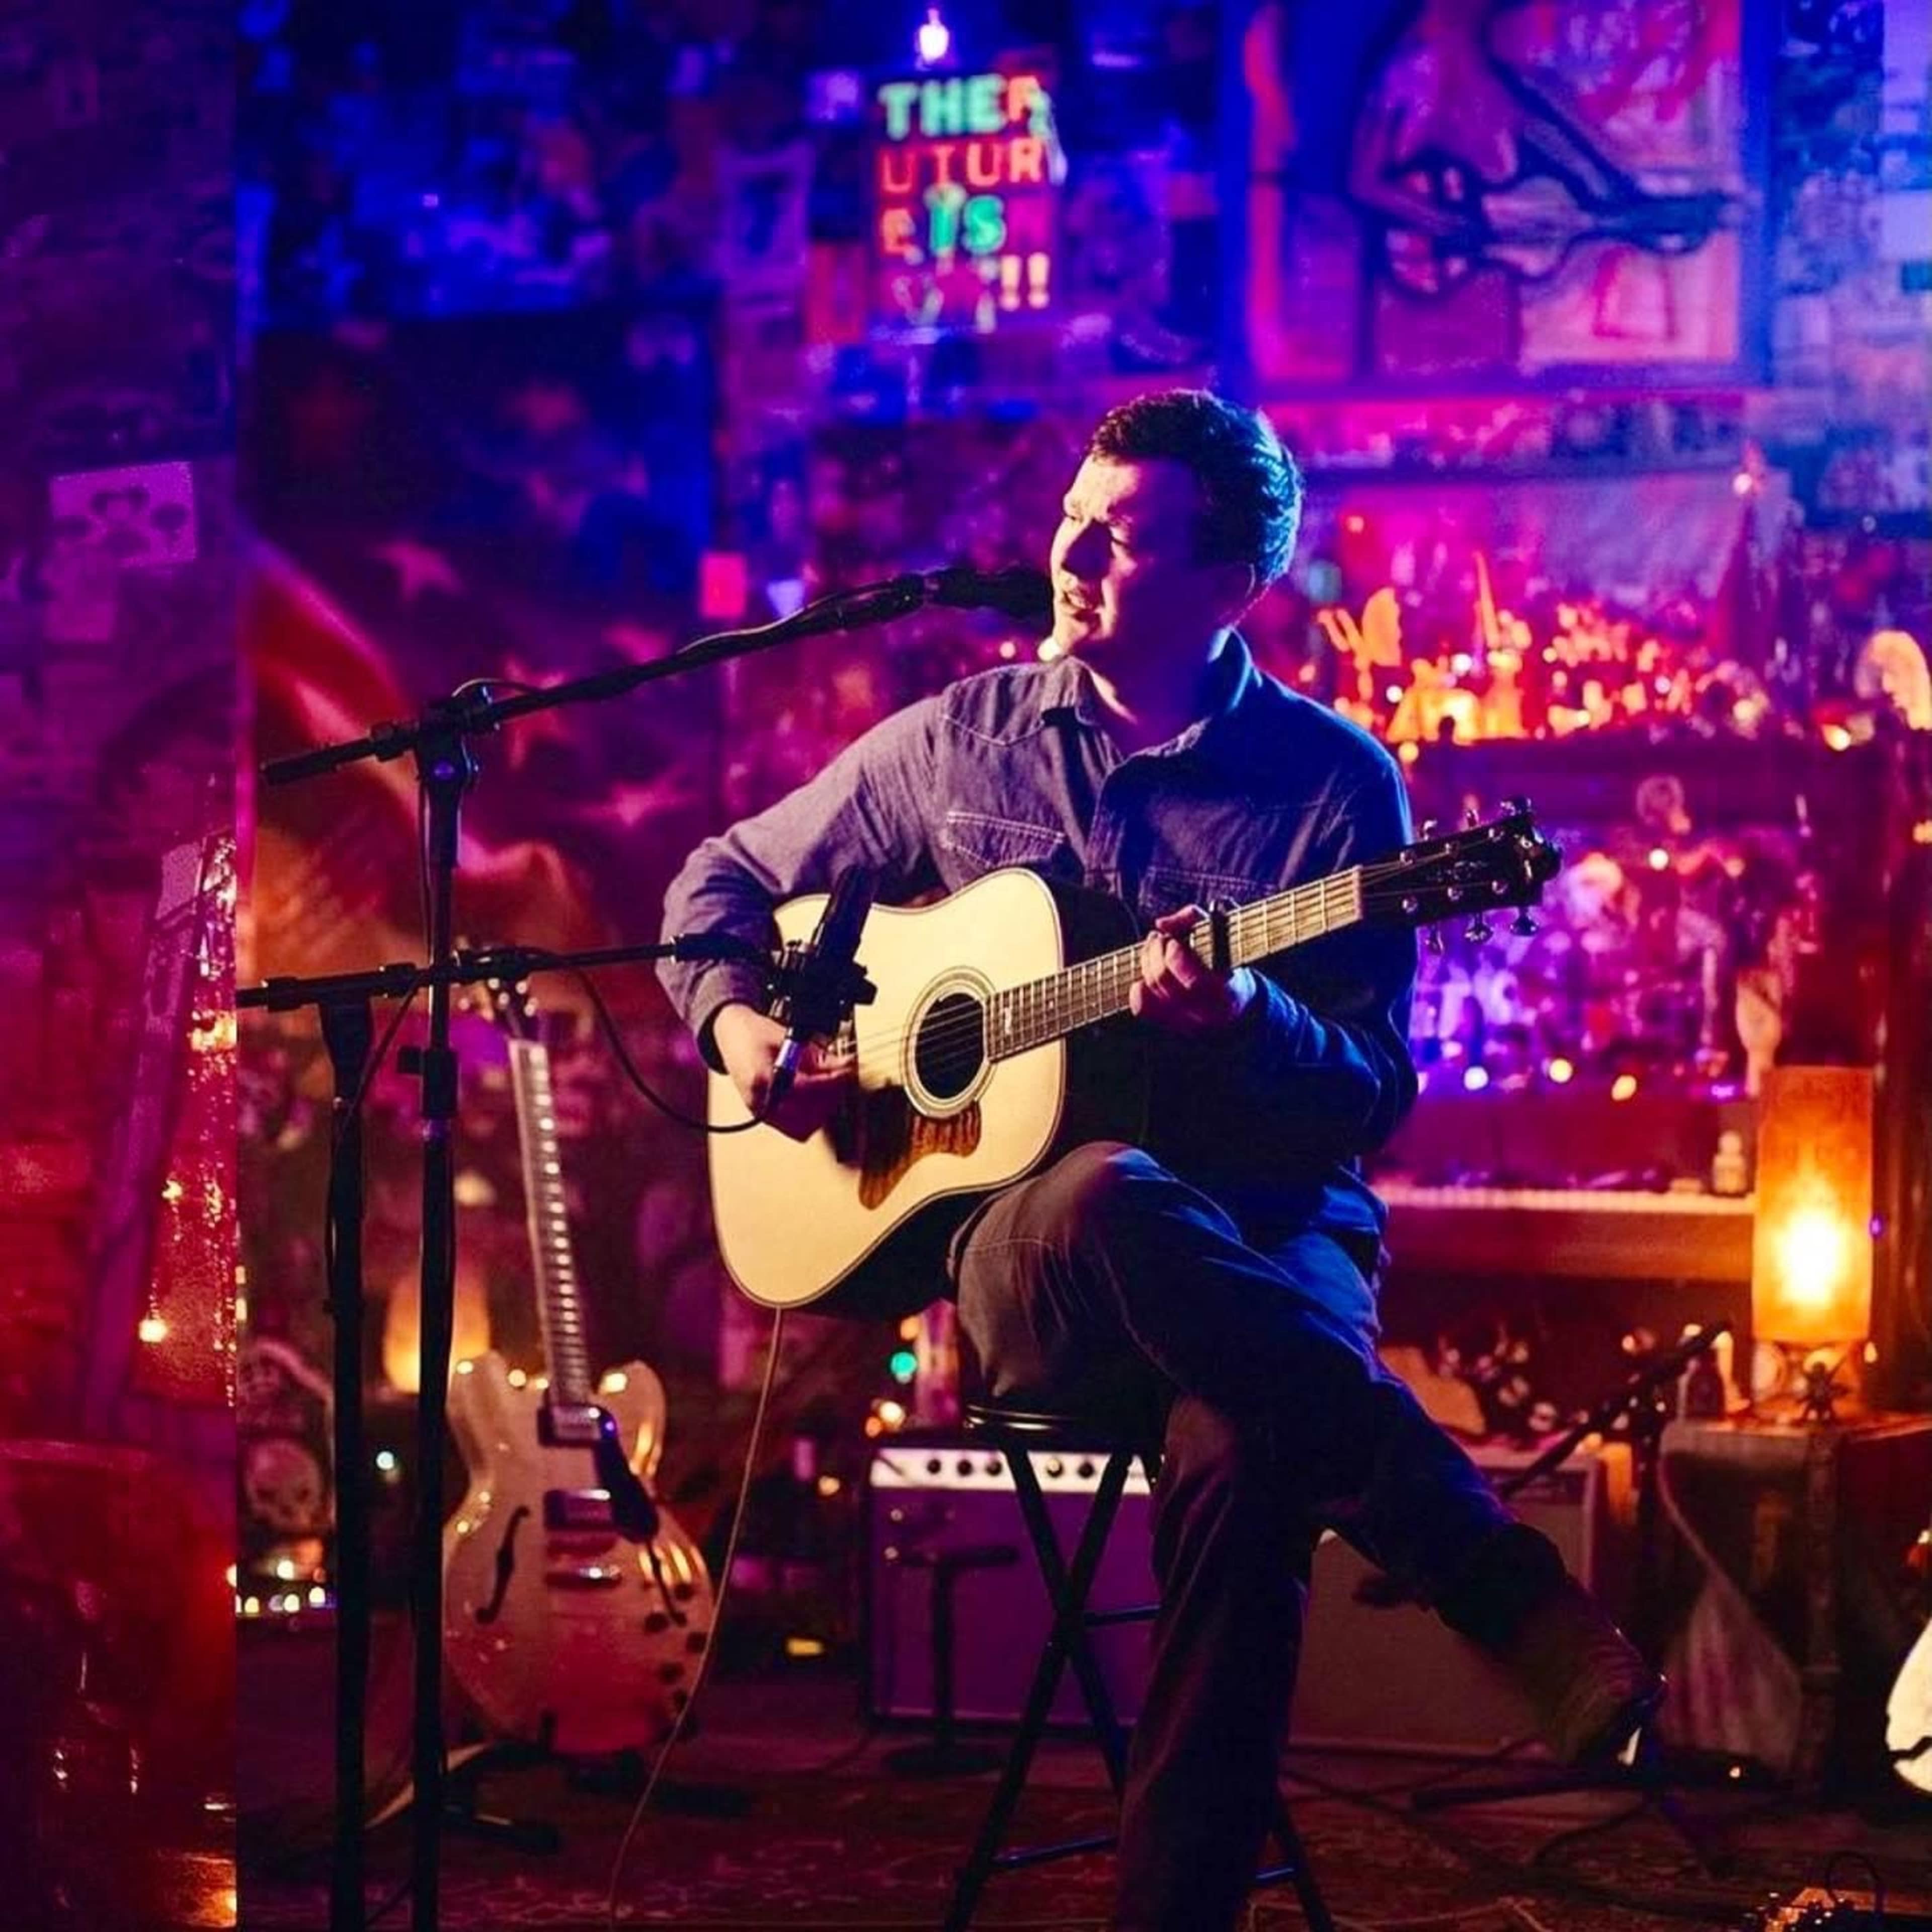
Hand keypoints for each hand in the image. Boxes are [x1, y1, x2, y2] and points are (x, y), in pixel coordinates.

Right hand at [711, 1002, 854, 1141]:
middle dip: (829, 1097)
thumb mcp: (789, 1038)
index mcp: (761, 1078)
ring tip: (829, 1088)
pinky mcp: (763, 1117)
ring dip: (821, 1110)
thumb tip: (846, 1066)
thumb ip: (817, 1056)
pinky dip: (810, 1118)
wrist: (730, 1035)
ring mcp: (760, 1112)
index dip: (831, 1082)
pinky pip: (794, 1129)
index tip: (847, 1072)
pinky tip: (816, 1099)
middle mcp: (759, 1101)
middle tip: (841, 1078)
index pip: (805, 1089)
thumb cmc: (754, 1033)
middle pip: (806, 1115)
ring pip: (803, 1128)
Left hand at [1127, 907, 1257, 1035]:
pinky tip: (1147, 971)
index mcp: (1227, 992)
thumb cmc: (1229, 957)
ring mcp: (1186, 1021)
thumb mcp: (1224, 932)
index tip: (1173, 940)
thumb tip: (1161, 924)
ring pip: (1152, 989)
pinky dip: (1138, 987)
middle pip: (1164, 981)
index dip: (1176, 957)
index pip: (1194, 982)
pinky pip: (1142, 1007)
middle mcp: (1206, 1013)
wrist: (1237, 999)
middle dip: (1155, 952)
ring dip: (1147, 960)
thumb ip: (1195, 919)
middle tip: (1159, 937)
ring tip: (1154, 945)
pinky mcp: (1170, 1022)